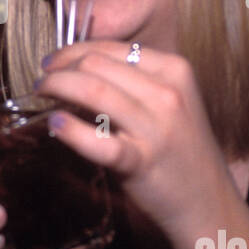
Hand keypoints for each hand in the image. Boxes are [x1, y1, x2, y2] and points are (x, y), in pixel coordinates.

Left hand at [35, 41, 238, 242]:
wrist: (206, 201)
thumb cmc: (179, 149)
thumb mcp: (168, 101)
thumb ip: (133, 81)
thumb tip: (78, 66)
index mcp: (174, 69)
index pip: (111, 47)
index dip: (73, 51)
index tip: (53, 62)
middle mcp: (168, 92)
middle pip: (96, 64)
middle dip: (59, 68)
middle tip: (42, 82)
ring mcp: (156, 127)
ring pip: (94, 90)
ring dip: (58, 88)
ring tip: (42, 97)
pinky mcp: (142, 162)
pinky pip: (98, 140)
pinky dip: (70, 130)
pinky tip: (55, 125)